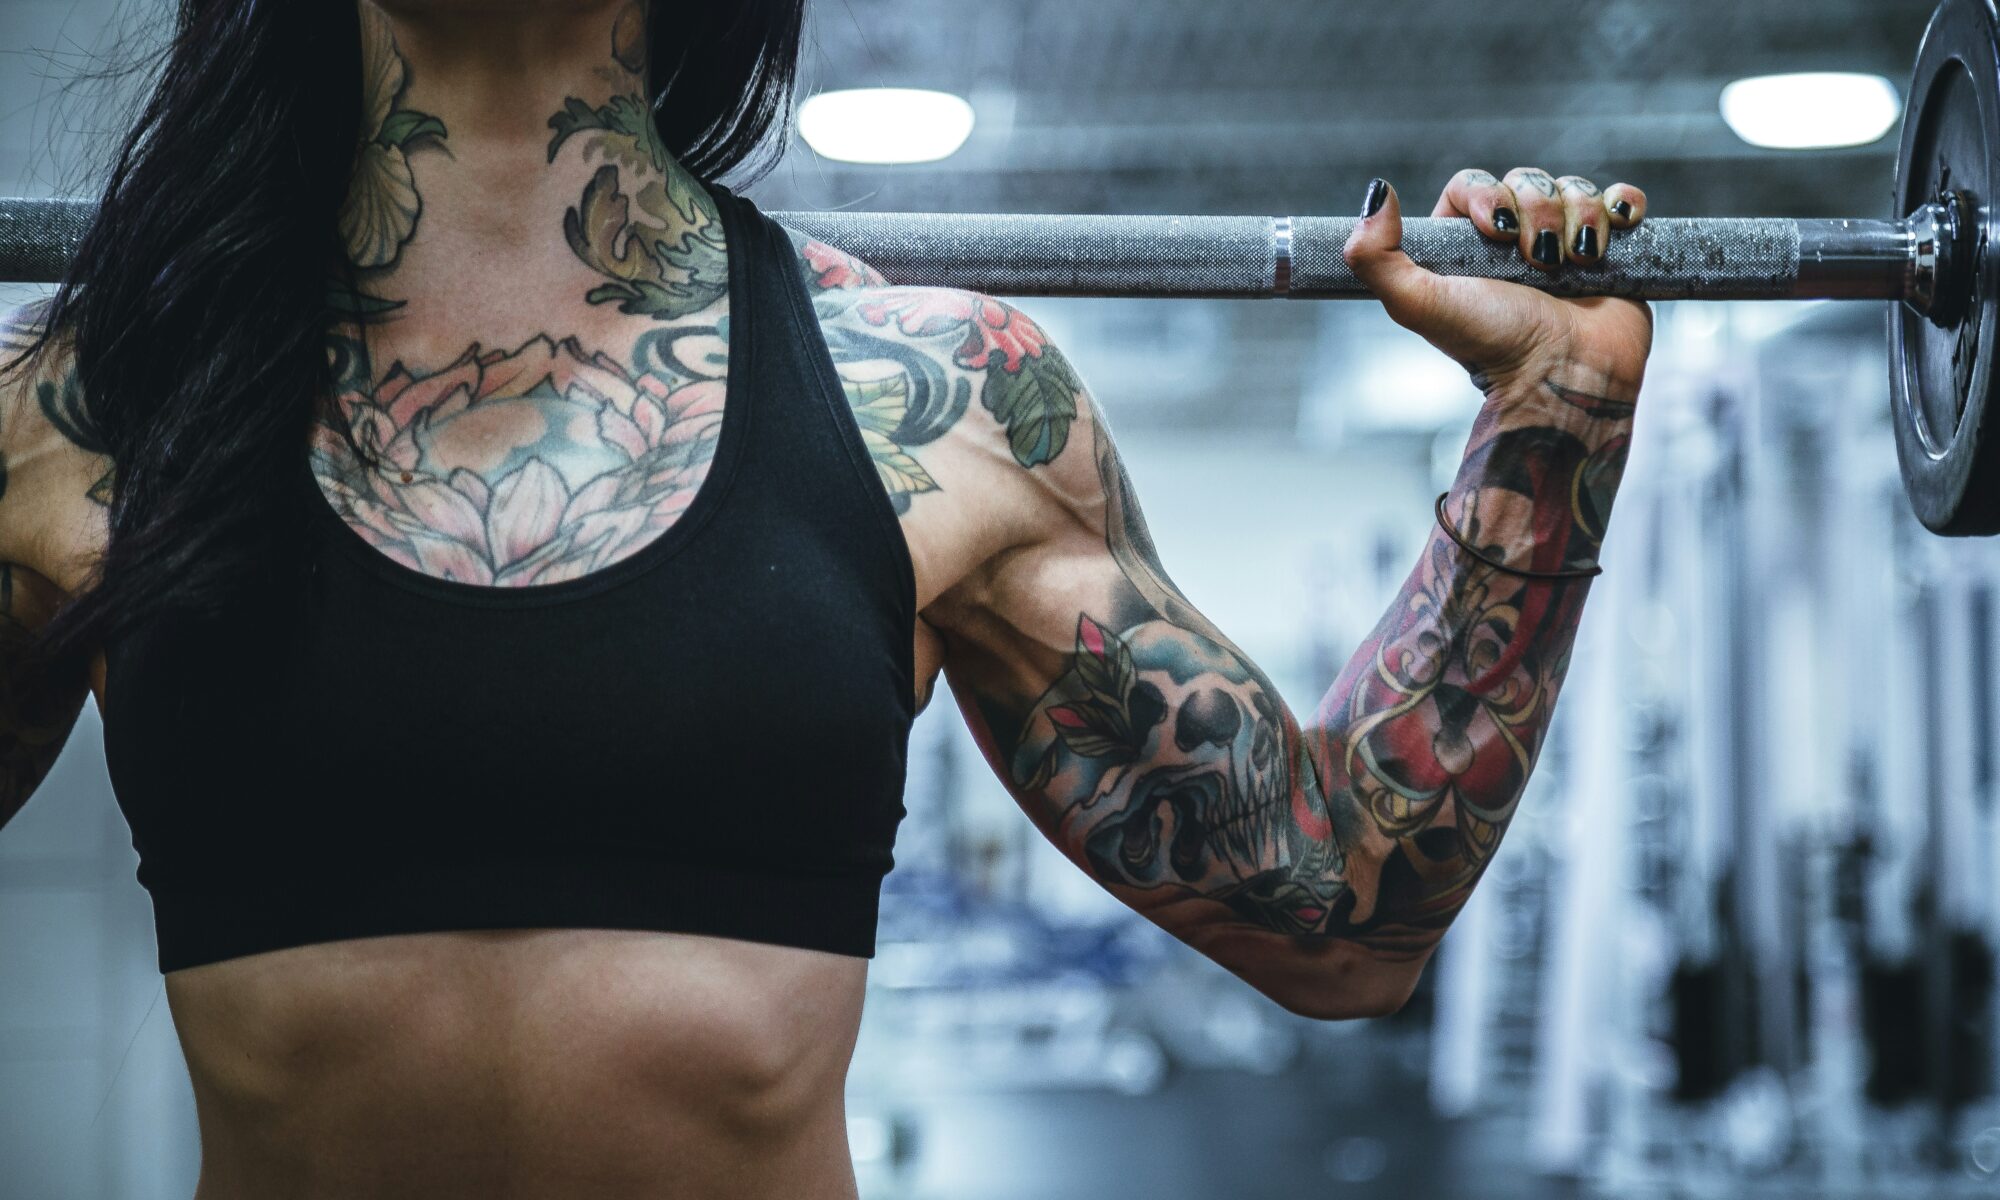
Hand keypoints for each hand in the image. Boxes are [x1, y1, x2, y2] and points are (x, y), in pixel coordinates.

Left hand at [1342, 169, 1654, 399]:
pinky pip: (1620, 200)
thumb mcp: (1419, 305)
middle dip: (1537, 211)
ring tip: (1575, 264)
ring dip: (1578, 218)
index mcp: (1465, 248)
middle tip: (1539, 262)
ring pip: (1573, 189)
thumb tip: (1377, 192)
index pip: (1472, 184)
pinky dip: (1621, 206)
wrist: (1564, 377)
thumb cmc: (1492, 345)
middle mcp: (1513, 243)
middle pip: (1526, 181)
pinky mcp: (1611, 251)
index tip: (1497, 231)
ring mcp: (1564, 244)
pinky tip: (1614, 231)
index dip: (1487, 195)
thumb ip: (1376, 257)